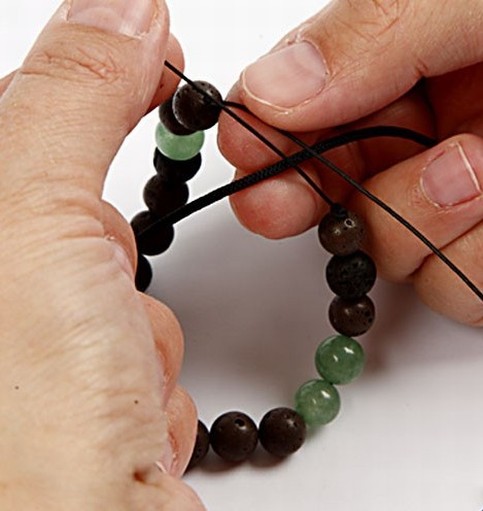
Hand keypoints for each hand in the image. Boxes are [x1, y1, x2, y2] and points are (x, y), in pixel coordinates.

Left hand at [0, 1, 202, 508]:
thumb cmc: (24, 414)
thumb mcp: (26, 214)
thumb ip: (70, 100)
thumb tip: (124, 10)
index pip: (31, 128)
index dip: (102, 87)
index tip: (159, 60)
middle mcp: (3, 304)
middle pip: (81, 228)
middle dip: (106, 260)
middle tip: (97, 298)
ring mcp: (42, 363)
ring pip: (128, 304)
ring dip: (139, 339)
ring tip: (110, 390)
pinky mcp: (93, 409)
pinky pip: (148, 361)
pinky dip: (153, 387)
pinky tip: (125, 427)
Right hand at [218, 0, 482, 325]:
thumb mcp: (457, 1)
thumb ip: (367, 36)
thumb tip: (266, 90)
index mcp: (405, 68)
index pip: (306, 108)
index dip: (264, 135)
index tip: (241, 147)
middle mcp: (423, 141)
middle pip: (330, 192)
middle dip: (299, 200)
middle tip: (271, 205)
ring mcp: (452, 207)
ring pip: (387, 252)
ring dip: (414, 222)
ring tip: (472, 170)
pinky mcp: (482, 253)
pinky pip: (450, 288)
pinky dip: (468, 262)